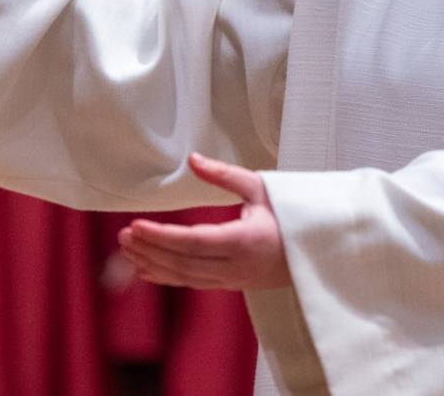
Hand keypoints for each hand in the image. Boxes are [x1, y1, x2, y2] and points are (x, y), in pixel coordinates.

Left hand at [118, 152, 290, 290]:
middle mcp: (237, 266)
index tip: (136, 226)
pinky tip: (147, 268)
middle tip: (124, 234)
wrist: (319, 246)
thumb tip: (193, 160)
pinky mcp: (232, 283)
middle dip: (150, 249)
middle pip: (184, 262)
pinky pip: (194, 282)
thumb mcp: (261, 187)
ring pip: (185, 276)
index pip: (193, 242)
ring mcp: (235, 279)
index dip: (161, 236)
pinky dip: (168, 276)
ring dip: (154, 263)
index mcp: (246, 241)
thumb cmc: (293, 211)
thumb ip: (224, 175)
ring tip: (128, 248)